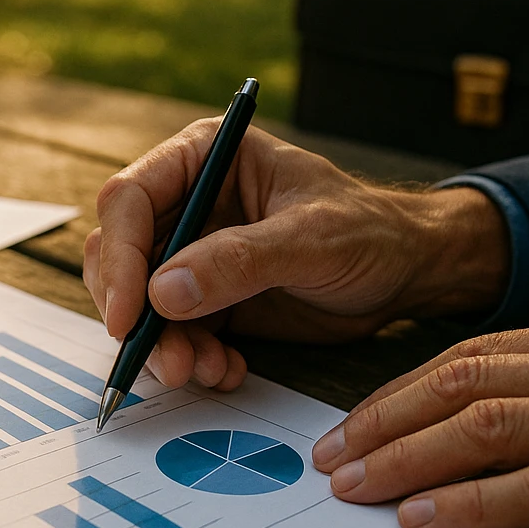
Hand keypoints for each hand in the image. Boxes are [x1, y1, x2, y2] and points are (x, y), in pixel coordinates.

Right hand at [83, 121, 510, 390]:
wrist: (408, 273)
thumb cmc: (371, 231)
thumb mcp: (313, 238)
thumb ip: (239, 260)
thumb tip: (164, 291)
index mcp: (203, 157)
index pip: (129, 199)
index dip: (120, 257)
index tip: (130, 314)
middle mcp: (187, 202)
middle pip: (121, 255)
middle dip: (136, 314)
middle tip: (166, 360)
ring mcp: (193, 253)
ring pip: (141, 303)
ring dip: (164, 346)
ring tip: (207, 371)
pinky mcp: (208, 298)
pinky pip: (174, 333)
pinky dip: (191, 358)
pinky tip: (227, 370)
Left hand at [313, 310, 528, 527]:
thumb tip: (501, 395)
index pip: (473, 352)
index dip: (401, 389)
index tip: (355, 421)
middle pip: (464, 381)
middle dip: (384, 420)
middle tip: (331, 456)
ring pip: (491, 426)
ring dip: (410, 459)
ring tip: (357, 487)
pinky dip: (477, 502)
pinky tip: (430, 517)